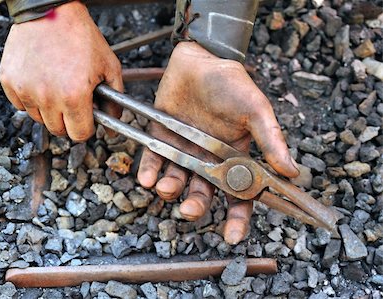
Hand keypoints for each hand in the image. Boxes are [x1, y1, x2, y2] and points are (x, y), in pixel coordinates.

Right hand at [0, 1, 122, 141]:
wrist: (51, 10)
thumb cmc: (81, 36)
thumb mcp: (109, 67)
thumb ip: (114, 101)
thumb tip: (114, 126)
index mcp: (74, 95)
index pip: (79, 134)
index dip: (86, 127)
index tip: (86, 118)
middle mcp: (48, 96)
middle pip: (58, 130)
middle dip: (68, 120)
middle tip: (72, 100)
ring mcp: (26, 90)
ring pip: (39, 119)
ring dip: (49, 110)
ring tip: (56, 86)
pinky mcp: (9, 82)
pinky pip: (20, 105)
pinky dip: (31, 99)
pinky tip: (40, 80)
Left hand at [137, 42, 298, 244]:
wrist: (201, 58)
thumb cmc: (232, 83)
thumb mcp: (256, 110)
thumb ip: (271, 139)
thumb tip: (292, 172)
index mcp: (235, 158)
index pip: (238, 196)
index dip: (237, 219)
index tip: (232, 236)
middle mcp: (209, 159)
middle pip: (203, 194)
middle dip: (196, 206)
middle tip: (190, 210)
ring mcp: (184, 150)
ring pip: (176, 181)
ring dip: (170, 191)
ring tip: (166, 188)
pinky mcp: (161, 138)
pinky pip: (153, 161)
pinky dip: (148, 172)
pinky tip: (147, 179)